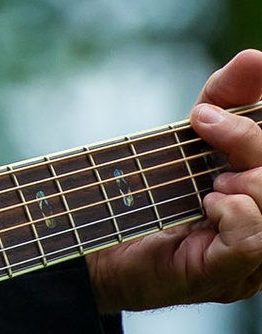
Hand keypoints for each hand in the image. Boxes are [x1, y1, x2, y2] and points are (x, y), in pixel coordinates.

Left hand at [89, 49, 261, 313]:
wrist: (90, 236)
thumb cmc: (146, 188)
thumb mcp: (189, 132)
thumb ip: (227, 96)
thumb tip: (258, 58)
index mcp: (261, 191)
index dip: (259, 126)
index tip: (213, 109)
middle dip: (252, 142)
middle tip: (205, 128)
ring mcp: (254, 260)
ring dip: (249, 181)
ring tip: (211, 179)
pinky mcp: (226, 276)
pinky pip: (255, 241)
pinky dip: (235, 211)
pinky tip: (210, 204)